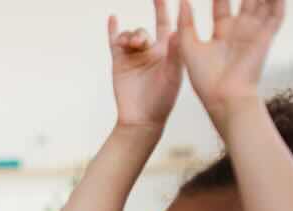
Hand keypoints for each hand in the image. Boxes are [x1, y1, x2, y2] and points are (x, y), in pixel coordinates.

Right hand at [110, 0, 182, 128]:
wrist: (141, 119)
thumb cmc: (162, 100)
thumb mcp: (174, 75)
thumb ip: (175, 52)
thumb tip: (178, 30)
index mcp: (167, 52)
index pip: (168, 24)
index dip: (166, 9)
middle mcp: (150, 51)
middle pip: (147, 27)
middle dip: (155, 10)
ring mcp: (134, 57)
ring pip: (131, 35)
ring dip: (132, 35)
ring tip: (134, 45)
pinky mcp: (119, 63)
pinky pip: (114, 42)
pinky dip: (114, 31)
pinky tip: (113, 19)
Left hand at [178, 0, 283, 129]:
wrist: (224, 97)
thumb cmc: (205, 79)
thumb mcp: (189, 48)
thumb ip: (186, 24)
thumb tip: (182, 2)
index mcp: (222, 33)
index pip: (221, 5)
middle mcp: (240, 31)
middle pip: (245, 1)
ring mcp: (254, 33)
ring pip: (261, 3)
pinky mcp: (266, 37)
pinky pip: (276, 15)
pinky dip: (278, 1)